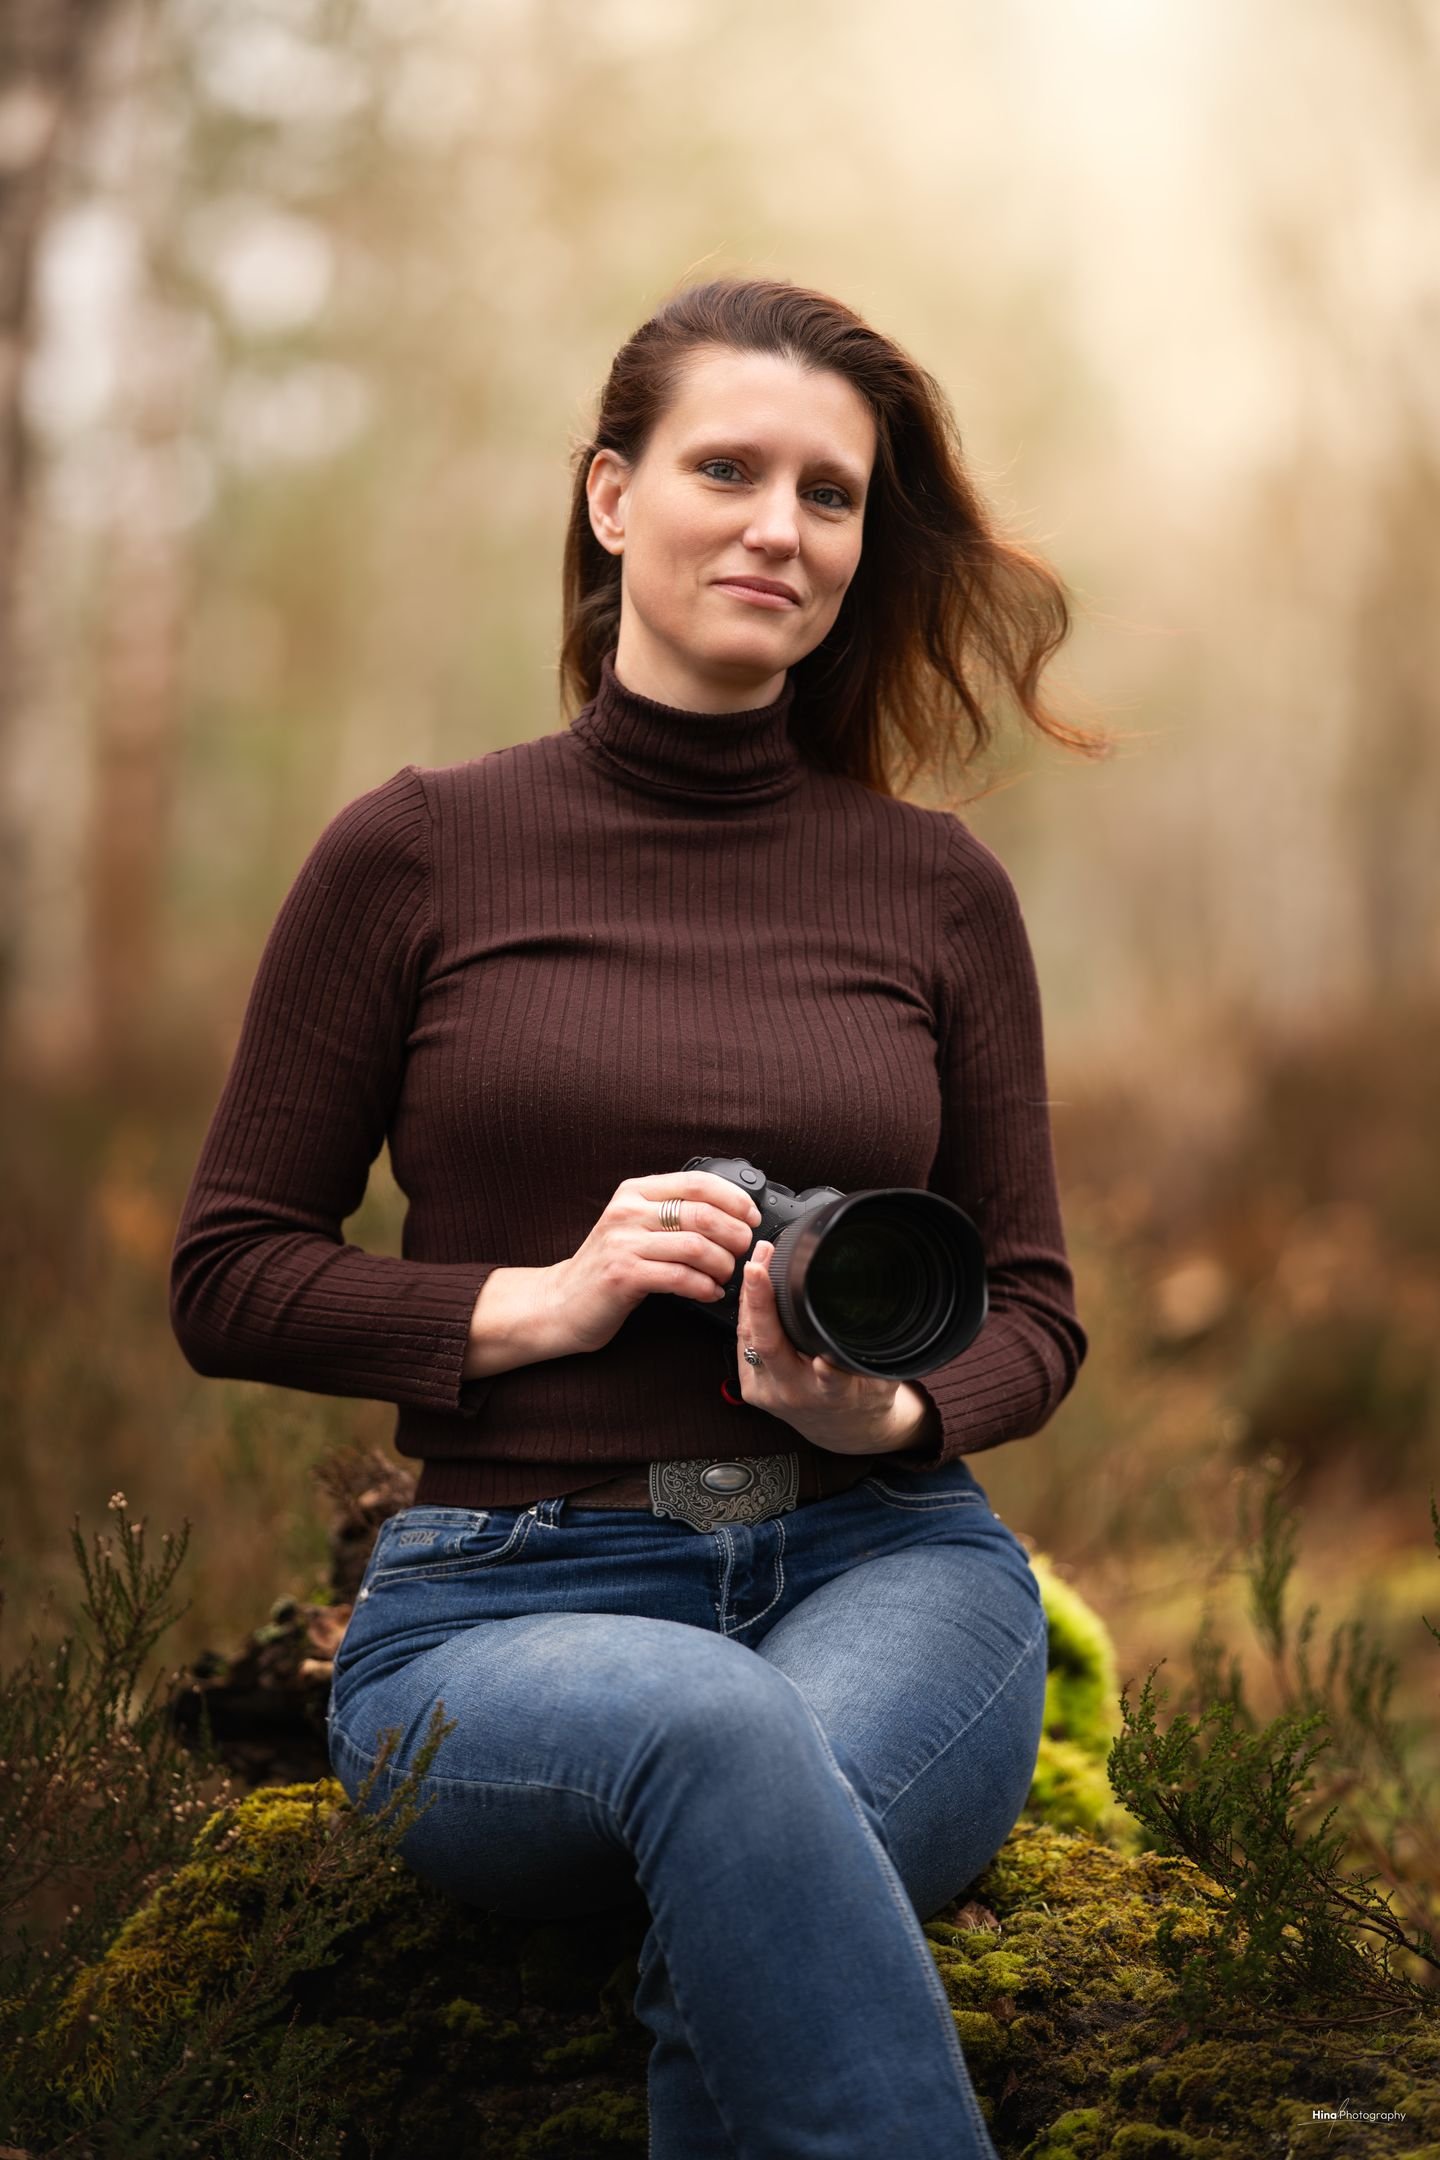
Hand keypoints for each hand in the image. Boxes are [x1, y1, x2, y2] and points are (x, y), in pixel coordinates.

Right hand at [536, 1172, 762, 1359]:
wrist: (560, 1302)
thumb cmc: (607, 1266)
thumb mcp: (634, 1226)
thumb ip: (670, 1213)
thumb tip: (728, 1212)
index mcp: (635, 1192)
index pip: (697, 1183)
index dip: (734, 1199)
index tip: (751, 1217)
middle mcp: (628, 1211)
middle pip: (702, 1214)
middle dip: (734, 1235)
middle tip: (744, 1251)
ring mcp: (623, 1242)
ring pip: (696, 1247)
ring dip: (722, 1265)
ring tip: (725, 1276)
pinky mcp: (623, 1275)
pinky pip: (680, 1277)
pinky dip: (704, 1287)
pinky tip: (710, 1292)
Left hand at [736, 1242, 932, 1455]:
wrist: (841, 1432)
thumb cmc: (862, 1398)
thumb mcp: (881, 1376)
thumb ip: (874, 1350)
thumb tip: (884, 1308)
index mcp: (834, 1395)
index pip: (831, 1381)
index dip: (828, 1370)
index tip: (826, 1359)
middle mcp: (795, 1394)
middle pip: (769, 1347)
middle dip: (759, 1302)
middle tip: (758, 1266)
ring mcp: (768, 1391)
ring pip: (749, 1339)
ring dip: (750, 1297)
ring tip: (759, 1259)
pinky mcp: (751, 1387)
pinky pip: (742, 1342)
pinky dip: (747, 1311)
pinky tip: (752, 1284)